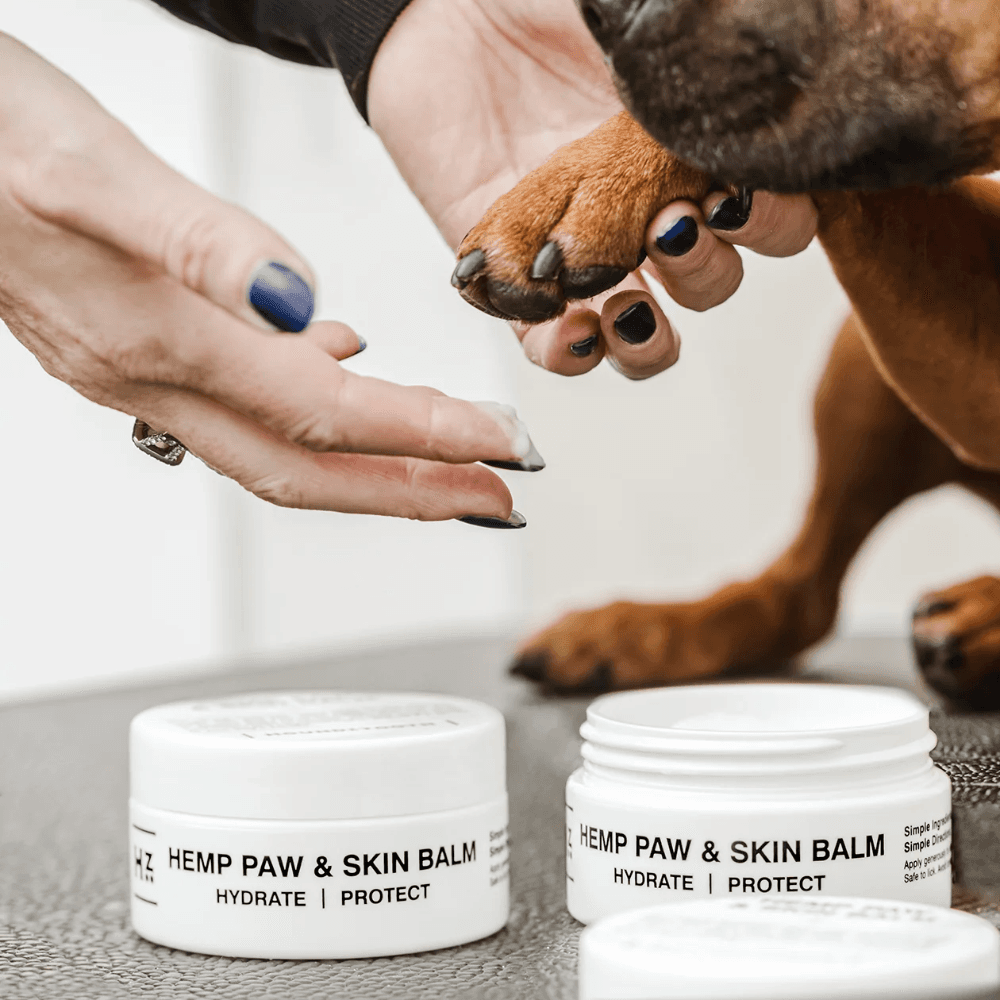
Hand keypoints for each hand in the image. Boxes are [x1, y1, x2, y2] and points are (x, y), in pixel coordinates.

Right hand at [0, 33, 537, 522]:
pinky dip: (306, 403)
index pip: (325, 414)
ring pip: (279, 446)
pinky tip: (339, 367)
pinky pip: (237, 403)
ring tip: (448, 458)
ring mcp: (136, 373)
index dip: (422, 438)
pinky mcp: (128, 346)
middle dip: (413, 491)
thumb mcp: (96, 170)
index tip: (500, 449)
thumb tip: (299, 303)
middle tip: (497, 499)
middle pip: (308, 468)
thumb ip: (202, 243)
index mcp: (161, 340)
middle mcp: (151, 378)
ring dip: (372, 461)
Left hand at [369, 0, 817, 379]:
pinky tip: (568, 325)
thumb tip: (761, 60)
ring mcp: (582, 252)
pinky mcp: (517, 277)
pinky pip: (553, 345)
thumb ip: (700, 53)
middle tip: (666, 226)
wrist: (438, 15)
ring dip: (647, 335)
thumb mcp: (638, 18)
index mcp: (691, 154)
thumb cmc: (541, 4)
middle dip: (704, 271)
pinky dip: (567, 352)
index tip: (731, 193)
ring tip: (622, 299)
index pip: (771, 213)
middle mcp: (646, 211)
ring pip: (643, 333)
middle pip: (712, 282)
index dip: (771, 222)